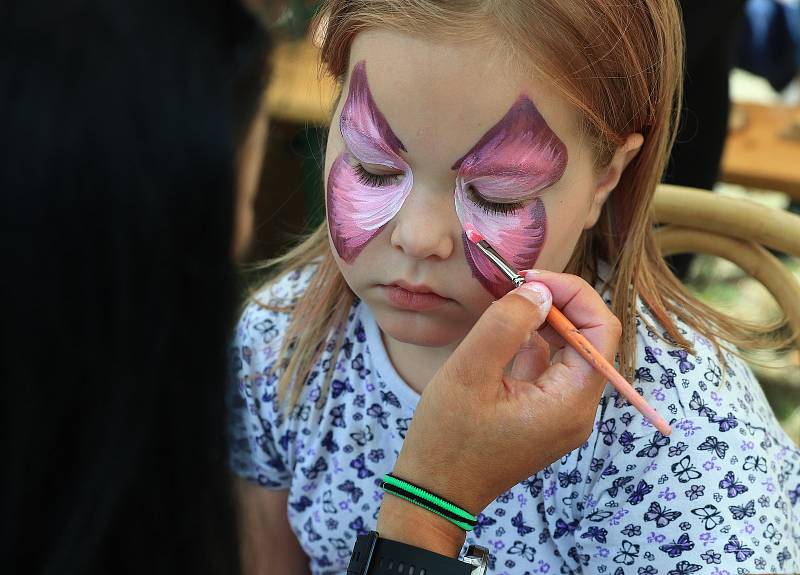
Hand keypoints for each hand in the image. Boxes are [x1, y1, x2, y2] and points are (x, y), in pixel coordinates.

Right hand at [377, 270, 621, 555]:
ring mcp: (564, 415)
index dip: (573, 294)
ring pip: (570, 351)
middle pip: (589, 338)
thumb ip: (506, 324)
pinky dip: (533, 344)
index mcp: (569, 401)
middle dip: (555, 304)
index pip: (601, 330)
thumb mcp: (469, 372)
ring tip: (502, 305)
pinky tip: (501, 336)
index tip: (530, 280)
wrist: (436, 491)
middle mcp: (578, 409)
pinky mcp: (546, 416)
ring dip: (542, 321)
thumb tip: (538, 291)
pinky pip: (551, 369)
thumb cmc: (447, 437)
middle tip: (512, 287)